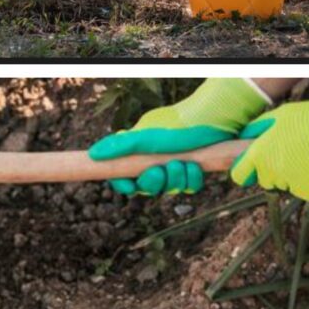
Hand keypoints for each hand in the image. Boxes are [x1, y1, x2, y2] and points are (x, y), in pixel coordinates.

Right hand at [88, 79, 271, 196]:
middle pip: (147, 186)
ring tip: (182, 163)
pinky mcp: (196, 170)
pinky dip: (192, 180)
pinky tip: (195, 166)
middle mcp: (156, 158)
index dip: (124, 183)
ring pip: (170, 188)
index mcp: (140, 150)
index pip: (124, 174)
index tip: (128, 185)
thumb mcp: (146, 136)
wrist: (216, 120)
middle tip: (160, 170)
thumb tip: (92, 155)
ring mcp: (176, 165)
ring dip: (175, 179)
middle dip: (154, 182)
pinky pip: (189, 188)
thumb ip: (120, 146)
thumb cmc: (179, 125)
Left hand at [231, 92, 308, 201]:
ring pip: (287, 185)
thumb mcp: (281, 116)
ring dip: (293, 175)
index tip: (253, 166)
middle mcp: (273, 173)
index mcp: (261, 154)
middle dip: (273, 170)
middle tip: (291, 153)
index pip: (240, 175)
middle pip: (265, 180)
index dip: (246, 170)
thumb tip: (246, 139)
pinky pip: (306, 190)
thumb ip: (260, 129)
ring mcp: (293, 186)